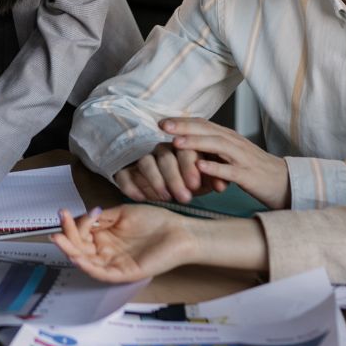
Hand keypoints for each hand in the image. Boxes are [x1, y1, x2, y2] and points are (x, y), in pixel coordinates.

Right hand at [51, 205, 200, 282]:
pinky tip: (77, 256)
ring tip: (59, 240)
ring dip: (71, 252)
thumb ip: (102, 217)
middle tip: (57, 228)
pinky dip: (87, 266)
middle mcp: (106, 251)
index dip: (72, 225)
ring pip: (86, 261)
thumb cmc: (154, 221)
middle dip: (66, 238)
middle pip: (80, 248)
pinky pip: (101, 273)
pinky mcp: (123, 273)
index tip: (65, 211)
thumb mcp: (123, 213)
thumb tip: (82, 216)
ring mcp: (114, 263)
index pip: (81, 234)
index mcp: (105, 236)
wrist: (178, 233)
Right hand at [113, 142, 227, 203]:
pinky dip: (130, 185)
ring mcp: (142, 158)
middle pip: (165, 157)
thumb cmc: (188, 180)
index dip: (189, 167)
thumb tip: (221, 185)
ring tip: (165, 197)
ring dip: (156, 180)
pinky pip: (124, 174)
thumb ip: (212, 180)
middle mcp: (160, 150)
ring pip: (146, 163)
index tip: (195, 185)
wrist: (164, 183)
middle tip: (184, 197)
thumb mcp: (202, 180)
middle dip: (175, 177)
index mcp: (181, 148)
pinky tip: (141, 197)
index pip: (185, 150)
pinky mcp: (125, 169)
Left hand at [161, 117, 290, 209]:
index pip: (203, 124)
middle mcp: (235, 143)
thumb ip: (213, 148)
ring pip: (218, 146)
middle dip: (184, 127)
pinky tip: (200, 167)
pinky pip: (231, 170)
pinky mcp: (249, 176)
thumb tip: (186, 143)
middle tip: (162, 126)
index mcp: (229, 137)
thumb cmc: (254, 170)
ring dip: (196, 143)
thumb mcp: (231, 155)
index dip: (182, 122)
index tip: (162, 122)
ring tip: (176, 143)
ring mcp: (243, 158)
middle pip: (207, 130)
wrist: (285, 182)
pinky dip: (215, 168)